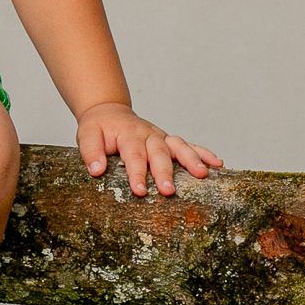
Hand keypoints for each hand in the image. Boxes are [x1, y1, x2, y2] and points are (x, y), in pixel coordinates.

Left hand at [75, 102, 221, 197]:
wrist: (109, 112)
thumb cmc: (99, 128)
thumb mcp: (87, 135)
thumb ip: (91, 152)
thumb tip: (97, 171)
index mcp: (128, 134)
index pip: (133, 155)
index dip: (137, 173)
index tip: (140, 191)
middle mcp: (148, 134)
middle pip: (159, 153)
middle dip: (165, 172)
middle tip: (168, 191)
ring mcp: (161, 137)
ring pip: (179, 146)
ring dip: (191, 160)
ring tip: (202, 174)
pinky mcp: (169, 141)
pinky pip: (189, 145)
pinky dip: (203, 152)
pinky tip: (217, 164)